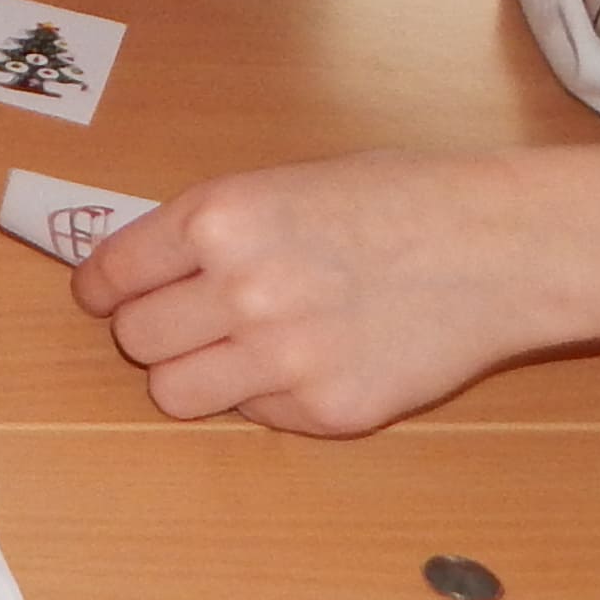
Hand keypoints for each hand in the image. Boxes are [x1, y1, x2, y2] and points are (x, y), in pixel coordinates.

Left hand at [75, 149, 547, 429]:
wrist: (497, 247)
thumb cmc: (397, 201)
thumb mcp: (286, 184)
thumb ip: (215, 229)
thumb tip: (145, 267)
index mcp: (220, 218)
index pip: (113, 273)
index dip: (102, 290)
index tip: (103, 298)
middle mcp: (239, 288)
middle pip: (136, 339)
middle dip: (150, 332)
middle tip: (182, 323)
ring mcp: (281, 356)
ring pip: (175, 393)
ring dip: (193, 375)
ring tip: (237, 350)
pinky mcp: (325, 410)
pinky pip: (256, 416)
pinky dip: (269, 397)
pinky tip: (314, 360)